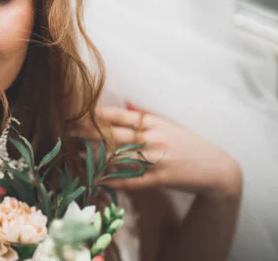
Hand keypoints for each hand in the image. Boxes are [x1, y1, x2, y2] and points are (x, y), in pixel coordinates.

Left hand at [86, 103, 242, 199]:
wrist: (216, 168)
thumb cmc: (187, 144)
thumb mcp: (168, 125)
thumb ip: (145, 116)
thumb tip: (127, 102)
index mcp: (153, 123)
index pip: (119, 115)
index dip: (96, 114)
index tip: (76, 112)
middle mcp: (153, 138)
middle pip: (114, 134)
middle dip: (88, 132)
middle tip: (67, 129)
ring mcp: (156, 159)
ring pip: (119, 157)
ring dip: (95, 157)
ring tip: (76, 154)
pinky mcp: (159, 179)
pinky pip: (131, 180)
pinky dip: (113, 180)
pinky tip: (96, 179)